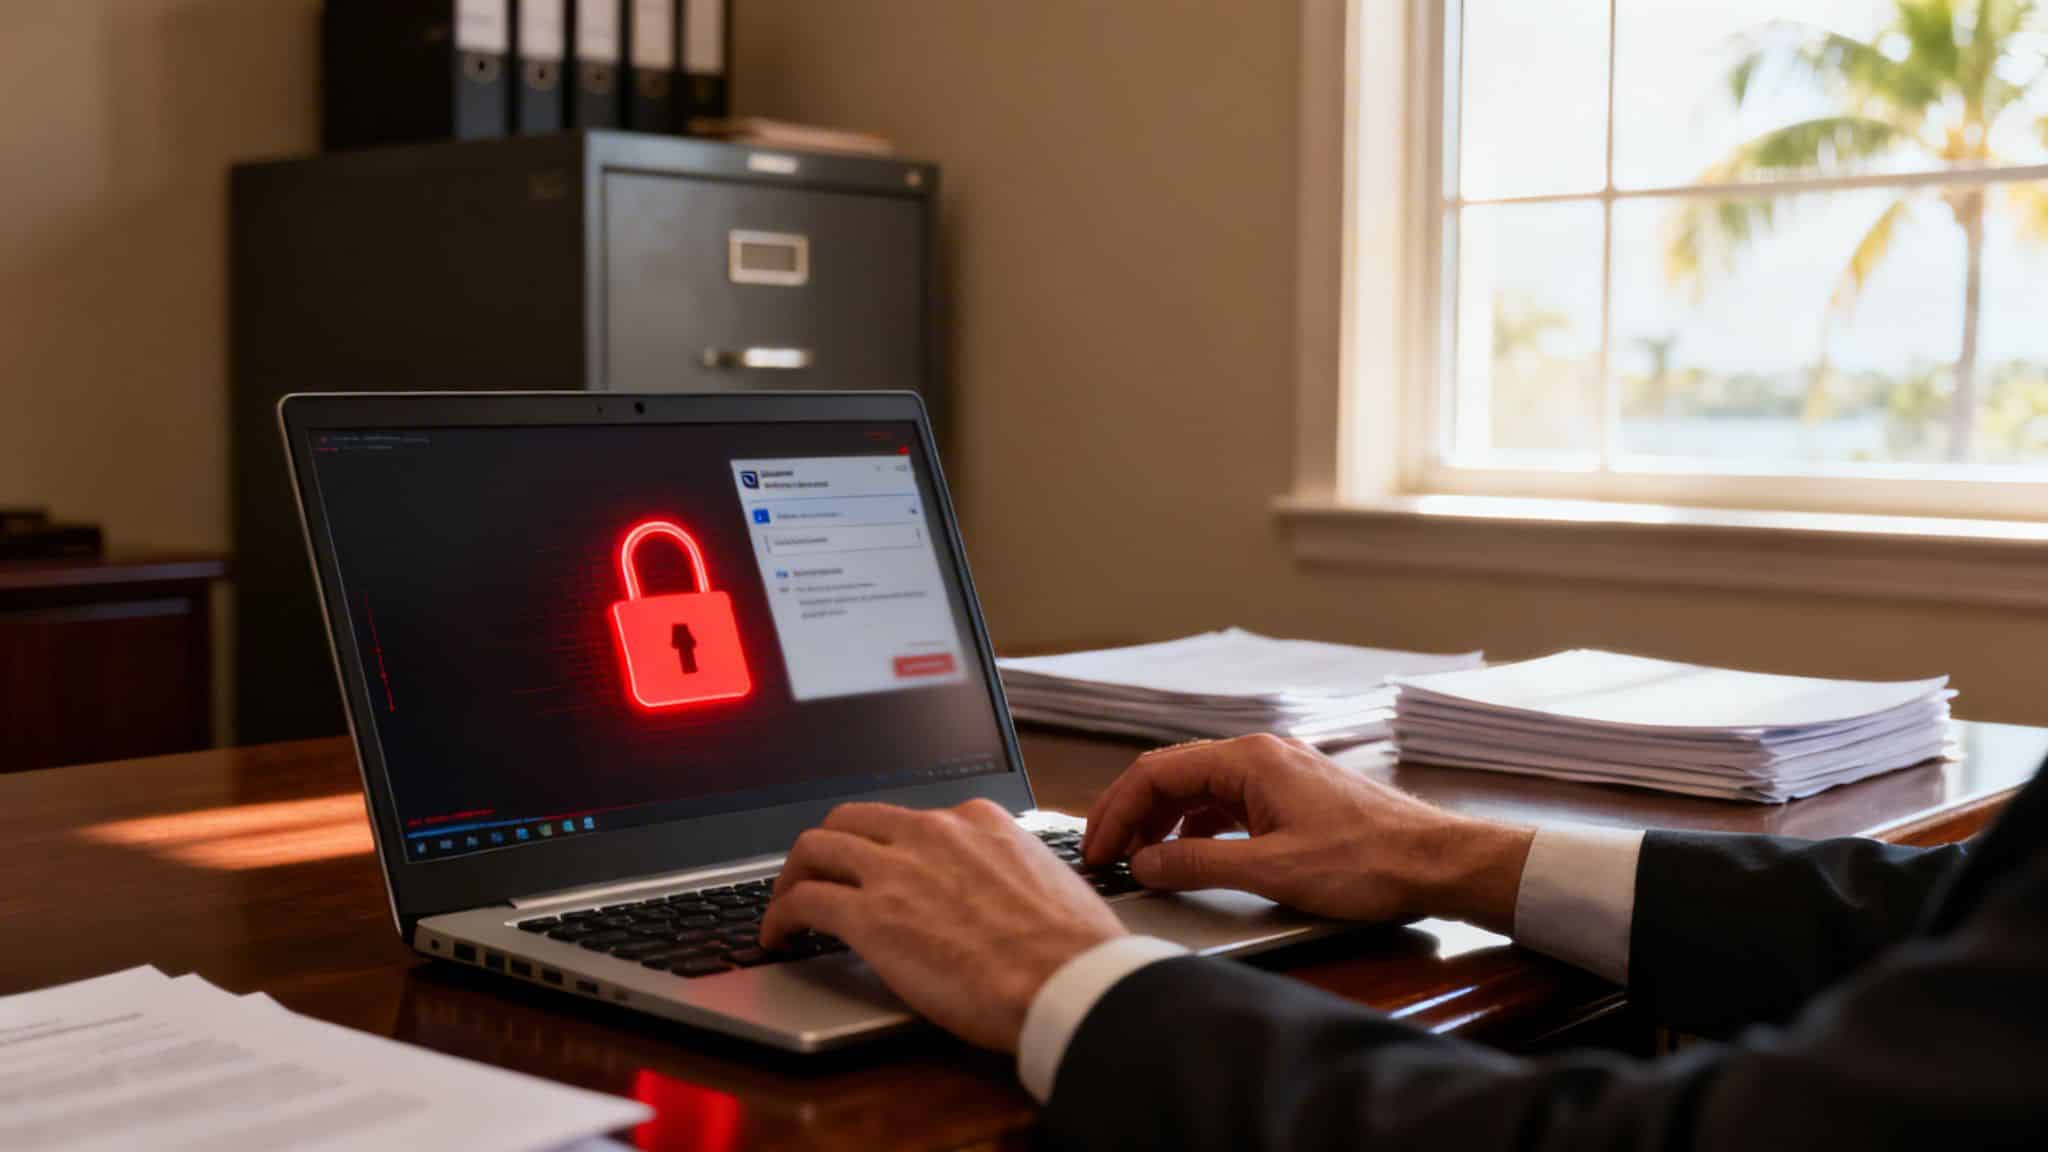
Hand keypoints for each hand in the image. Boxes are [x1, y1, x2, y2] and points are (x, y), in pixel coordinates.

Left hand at [761, 799, 1124, 1053]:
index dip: (883, 846)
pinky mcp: (870, 917)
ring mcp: (896, 870)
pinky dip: (778, 917)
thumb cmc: (1074, 949)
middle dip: (825, 850)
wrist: (1071, 982)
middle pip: (850, 820)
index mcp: (977, 821)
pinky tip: (777, 939)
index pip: (910, 818)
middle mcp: (931, 831)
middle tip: (815, 879)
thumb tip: (1002, 896)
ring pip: (815, 848)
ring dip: (792, 877)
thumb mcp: (1045, 881)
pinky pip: (802, 902)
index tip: (877, 870)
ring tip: (785, 906)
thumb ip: (1008, 873)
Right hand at [1083, 734, 1533, 931]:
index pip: (1156, 772)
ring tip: (1142, 860)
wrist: (1436, 862)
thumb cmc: (1366, 862)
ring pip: (1199, 790)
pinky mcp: (1293, 796)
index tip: (1097, 849)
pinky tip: (1192, 857)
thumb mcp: (1271, 870)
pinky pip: (1227, 803)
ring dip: (1163, 823)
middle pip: (1173, 776)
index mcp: (1249, 760)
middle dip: (1133, 815)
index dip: (1116, 811)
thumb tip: (1144, 862)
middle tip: (1108, 857)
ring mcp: (1278, 773)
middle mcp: (1260, 755)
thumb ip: (1197, 864)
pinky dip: (1197, 827)